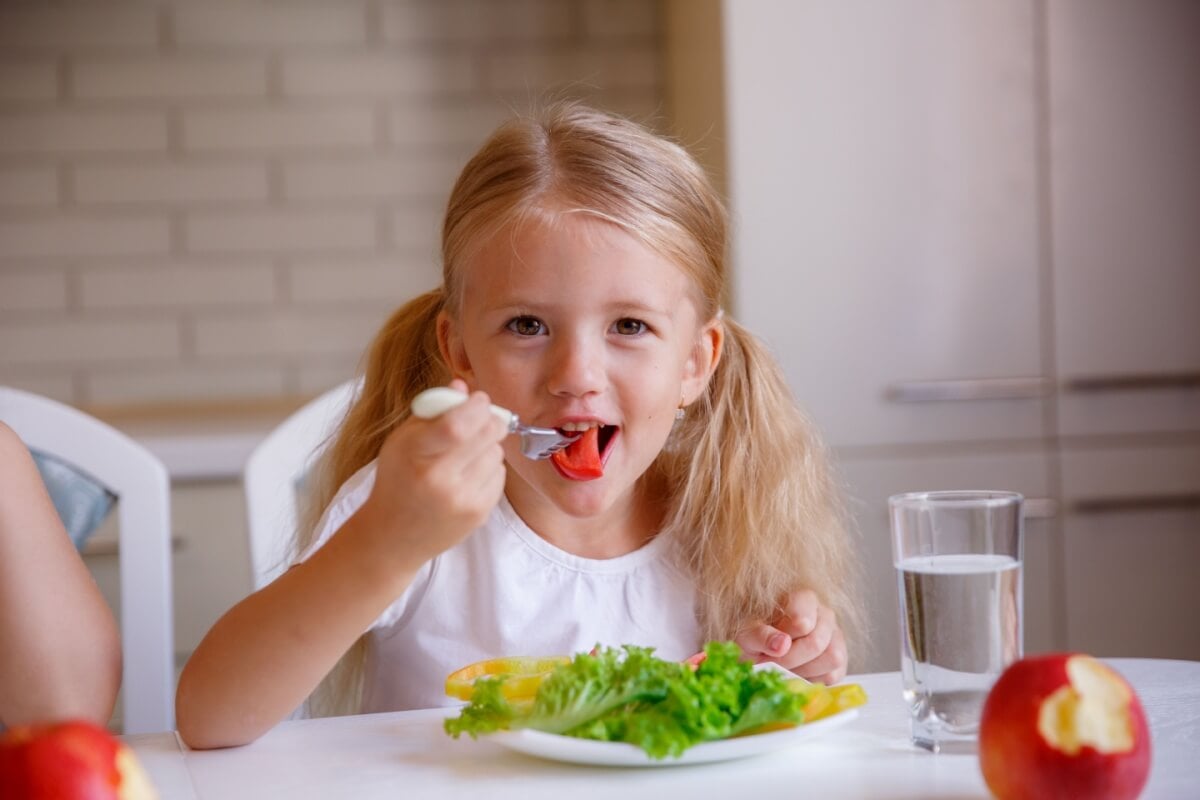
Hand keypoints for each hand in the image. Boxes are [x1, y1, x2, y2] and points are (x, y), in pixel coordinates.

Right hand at [360, 379, 508, 567]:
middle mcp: (440, 481)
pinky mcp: (479, 514)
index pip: (458, 425)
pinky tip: (467, 476)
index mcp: (415, 456)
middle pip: (487, 434)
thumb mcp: (402, 441)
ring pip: (496, 452)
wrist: (394, 536)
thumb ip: (433, 410)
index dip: (476, 406)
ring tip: (464, 455)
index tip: (478, 399)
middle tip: (479, 419)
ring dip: (487, 445)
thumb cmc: (398, 480)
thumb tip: (464, 385)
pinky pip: (500, 474)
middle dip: (489, 419)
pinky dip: (488, 468)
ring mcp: (462, 500)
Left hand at [734, 589, 846, 684]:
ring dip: (804, 670)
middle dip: (790, 660)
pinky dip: (814, 680)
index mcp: (804, 599)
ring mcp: (836, 636)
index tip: (767, 645)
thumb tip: (782, 644)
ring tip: (784, 668)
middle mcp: (825, 614)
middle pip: (816, 643)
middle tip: (771, 663)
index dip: (782, 639)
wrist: (760, 649)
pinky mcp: (840, 660)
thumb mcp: (747, 634)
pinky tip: (797, 674)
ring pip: (832, 658)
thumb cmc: (755, 636)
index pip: (801, 622)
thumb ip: (761, 636)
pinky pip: (834, 675)